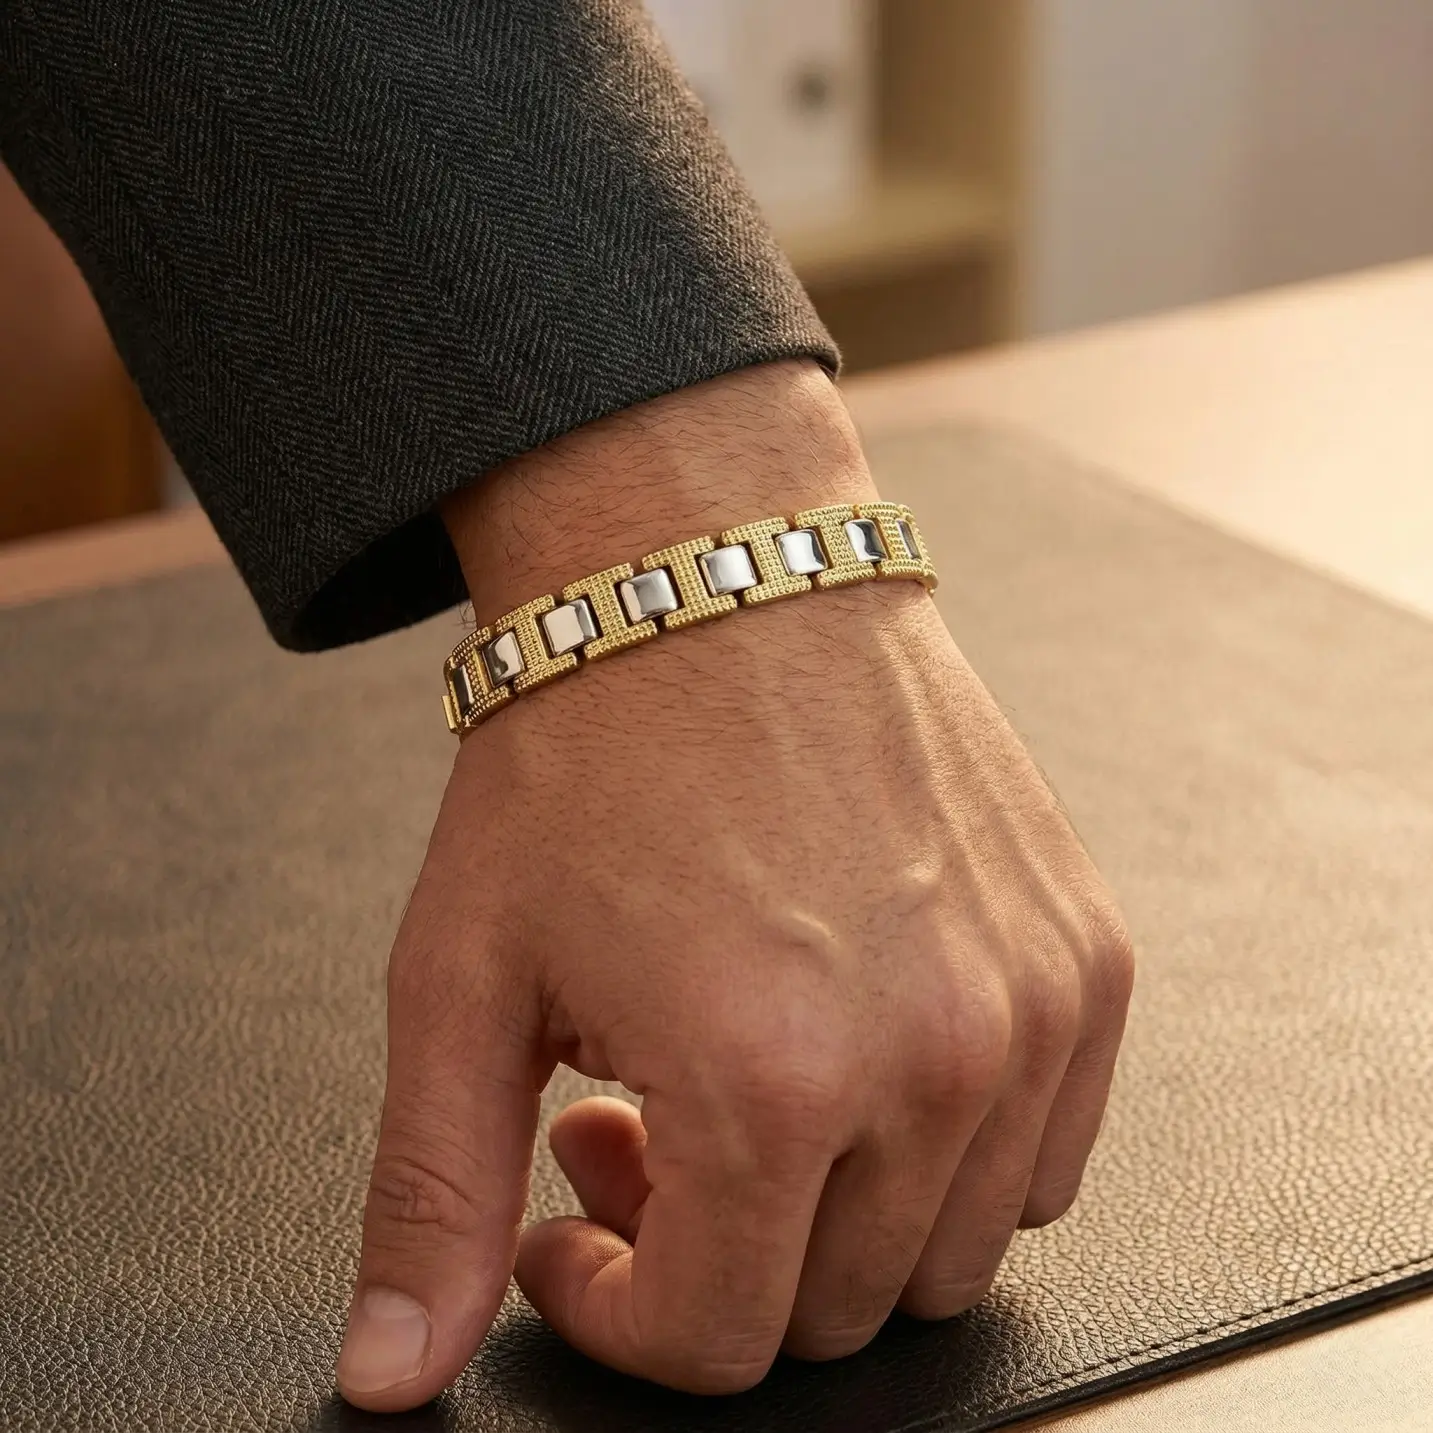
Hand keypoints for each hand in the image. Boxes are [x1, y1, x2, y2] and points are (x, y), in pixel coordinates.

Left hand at [334, 362, 1134, 1409]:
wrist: (716, 580)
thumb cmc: (588, 755)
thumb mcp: (466, 980)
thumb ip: (433, 1196)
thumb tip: (392, 1374)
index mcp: (771, 1081)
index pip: (715, 1343)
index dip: (614, 1306)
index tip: (571, 1211)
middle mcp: (934, 1060)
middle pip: (835, 1316)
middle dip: (712, 1255)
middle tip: (641, 1125)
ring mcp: (1034, 1011)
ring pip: (948, 1255)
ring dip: (832, 1215)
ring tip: (744, 1082)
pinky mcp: (1087, 960)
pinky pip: (1043, 1158)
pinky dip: (946, 1155)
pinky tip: (854, 1053)